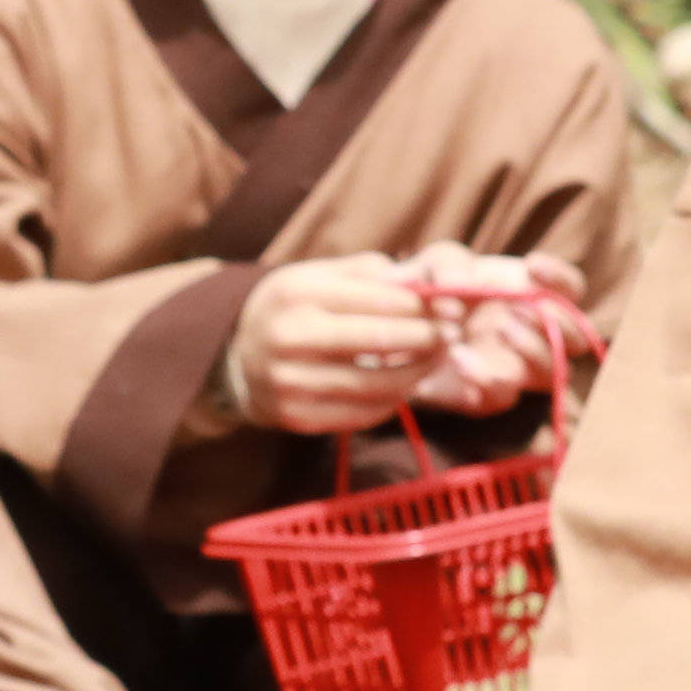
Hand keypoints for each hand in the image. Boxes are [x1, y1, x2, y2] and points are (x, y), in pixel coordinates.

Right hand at [227, 255, 454, 439]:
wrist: (238, 357)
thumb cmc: (294, 308)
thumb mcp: (319, 275)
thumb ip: (371, 273)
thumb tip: (429, 282)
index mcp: (296, 293)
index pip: (376, 299)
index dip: (422, 305)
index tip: (452, 306)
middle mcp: (288, 338)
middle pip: (378, 341)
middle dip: (426, 338)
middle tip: (453, 334)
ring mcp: (289, 383)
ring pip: (375, 385)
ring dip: (416, 374)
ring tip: (436, 360)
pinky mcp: (296, 417)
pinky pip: (361, 415)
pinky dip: (392, 401)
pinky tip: (405, 385)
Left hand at [395, 245, 594, 412]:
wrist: (399, 335)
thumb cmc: (429, 292)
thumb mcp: (433, 265)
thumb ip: (446, 263)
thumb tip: (459, 282)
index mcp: (531, 297)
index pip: (572, 289)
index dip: (561, 278)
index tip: (530, 265)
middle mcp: (534, 337)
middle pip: (578, 339)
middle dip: (556, 323)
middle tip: (518, 309)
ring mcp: (517, 371)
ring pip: (554, 374)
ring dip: (533, 350)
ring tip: (498, 329)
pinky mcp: (491, 397)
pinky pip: (505, 396)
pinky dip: (486, 377)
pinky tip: (459, 356)